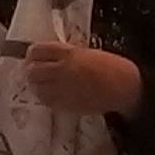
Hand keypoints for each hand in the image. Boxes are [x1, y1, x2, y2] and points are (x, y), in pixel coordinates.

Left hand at [21, 41, 143, 116]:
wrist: (125, 87)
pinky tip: (48, 96)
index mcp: (69, 53)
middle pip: (33, 70)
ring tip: (38, 85)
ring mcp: (64, 88)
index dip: (31, 53)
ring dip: (35, 85)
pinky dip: (44, 98)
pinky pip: (47, 101)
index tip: (31, 56)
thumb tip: (50, 58)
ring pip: (37, 87)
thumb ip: (68, 55)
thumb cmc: (111, 67)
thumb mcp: (88, 53)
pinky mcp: (68, 104)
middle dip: (29, 71)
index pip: (38, 50)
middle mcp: (63, 69)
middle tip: (31, 72)